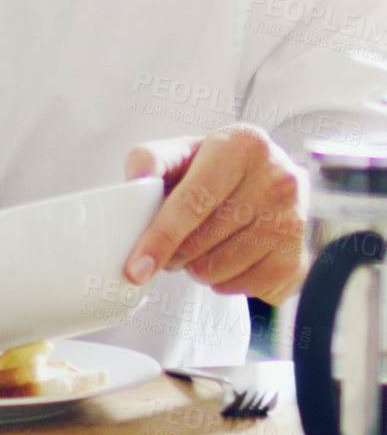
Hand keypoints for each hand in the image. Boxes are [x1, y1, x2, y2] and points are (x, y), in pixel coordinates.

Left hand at [122, 125, 307, 301]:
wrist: (267, 182)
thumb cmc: (214, 170)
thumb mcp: (181, 152)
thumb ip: (149, 160)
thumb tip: (136, 181)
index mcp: (242, 146)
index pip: (193, 201)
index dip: (160, 238)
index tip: (137, 268)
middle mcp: (277, 180)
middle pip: (200, 242)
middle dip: (173, 252)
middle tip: (172, 241)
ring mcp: (293, 221)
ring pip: (218, 270)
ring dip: (197, 267)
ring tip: (202, 245)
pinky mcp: (298, 258)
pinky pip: (242, 288)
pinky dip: (224, 281)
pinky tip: (227, 257)